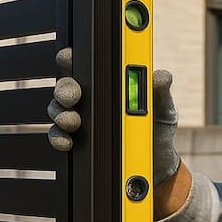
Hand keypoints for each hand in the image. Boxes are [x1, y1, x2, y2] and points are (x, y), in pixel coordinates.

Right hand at [46, 51, 180, 188]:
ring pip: (58, 110)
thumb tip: (162, 77)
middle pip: (66, 86)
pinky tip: (68, 141)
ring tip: (73, 121)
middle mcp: (90, 99)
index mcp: (108, 83)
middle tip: (73, 96)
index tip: (69, 57)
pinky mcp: (76, 143)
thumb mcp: (163, 108)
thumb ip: (161, 91)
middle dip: (65, 88)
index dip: (72, 57)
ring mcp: (80, 120)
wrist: (157, 164)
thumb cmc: (158, 128)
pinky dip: (59, 138)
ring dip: (61, 114)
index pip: (84, 63)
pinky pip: (58, 137)